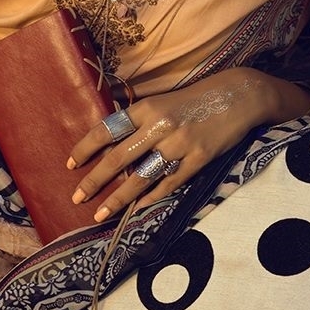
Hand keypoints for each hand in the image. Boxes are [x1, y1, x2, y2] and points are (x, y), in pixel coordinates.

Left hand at [66, 68, 309, 224]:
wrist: (238, 96)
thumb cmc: (193, 100)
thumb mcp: (160, 101)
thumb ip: (136, 121)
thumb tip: (108, 144)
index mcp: (146, 108)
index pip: (107, 130)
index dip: (86, 148)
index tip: (70, 164)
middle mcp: (159, 126)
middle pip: (119, 159)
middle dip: (94, 181)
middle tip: (76, 197)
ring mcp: (180, 144)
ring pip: (142, 177)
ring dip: (119, 198)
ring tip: (101, 213)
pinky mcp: (199, 158)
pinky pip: (170, 182)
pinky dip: (153, 196)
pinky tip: (138, 207)